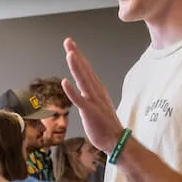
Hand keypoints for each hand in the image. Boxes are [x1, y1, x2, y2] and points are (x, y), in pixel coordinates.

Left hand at [62, 38, 123, 152]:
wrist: (116, 140)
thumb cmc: (105, 125)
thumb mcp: (95, 106)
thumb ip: (88, 96)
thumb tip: (81, 90)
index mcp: (97, 90)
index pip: (86, 70)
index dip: (78, 57)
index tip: (71, 46)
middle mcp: (96, 92)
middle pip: (84, 70)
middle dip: (76, 55)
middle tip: (68, 41)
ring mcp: (93, 101)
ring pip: (83, 81)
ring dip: (76, 67)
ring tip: (70, 53)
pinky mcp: (90, 112)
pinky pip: (80, 100)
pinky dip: (72, 91)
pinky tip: (65, 82)